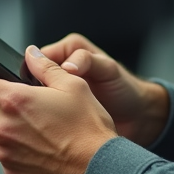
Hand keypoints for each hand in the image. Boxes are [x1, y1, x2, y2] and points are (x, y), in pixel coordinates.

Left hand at [0, 46, 117, 173]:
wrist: (99, 171)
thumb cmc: (89, 128)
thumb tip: (30, 55)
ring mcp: (6, 154)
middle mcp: (3, 128)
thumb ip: (45, 67)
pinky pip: (1, 154)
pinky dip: (8, 144)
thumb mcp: (73, 85)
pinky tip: (32, 141)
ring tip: (23, 120)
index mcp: (14, 101)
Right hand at [41, 34, 170, 146]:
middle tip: (43, 102)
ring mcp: (60, 89)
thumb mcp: (108, 70)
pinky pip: (44, 110)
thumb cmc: (126, 89)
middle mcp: (62, 66)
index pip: (42, 55)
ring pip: (37, 94)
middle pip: (35, 75)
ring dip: (40, 104)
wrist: (137, 117)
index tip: (39, 85)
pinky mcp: (60, 108)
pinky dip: (45, 116)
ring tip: (48, 114)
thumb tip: (66, 66)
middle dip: (37, 89)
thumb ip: (88, 61)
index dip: (37, 70)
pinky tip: (50, 123)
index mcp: (70, 50)